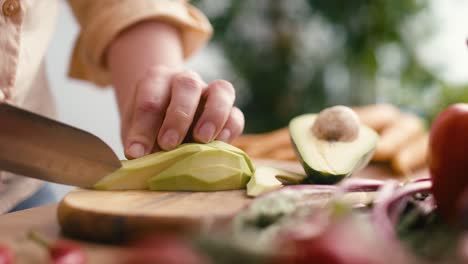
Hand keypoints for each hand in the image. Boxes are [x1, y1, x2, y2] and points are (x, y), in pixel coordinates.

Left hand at [107, 21, 243, 158]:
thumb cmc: (148, 130)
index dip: (143, 126)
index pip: (150, 97)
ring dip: (213, 115)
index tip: (137, 152)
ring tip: (202, 139)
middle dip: (178, 116)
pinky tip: (221, 143)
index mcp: (157, 79)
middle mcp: (186, 80)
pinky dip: (230, 127)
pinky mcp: (229, 111)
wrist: (166, 127)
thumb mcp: (135, 133)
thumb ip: (136, 142)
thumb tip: (137, 157)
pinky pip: (236, 113)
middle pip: (187, 85)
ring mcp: (210, 93)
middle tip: (168, 144)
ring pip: (221, 90)